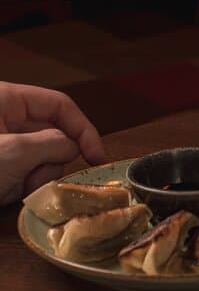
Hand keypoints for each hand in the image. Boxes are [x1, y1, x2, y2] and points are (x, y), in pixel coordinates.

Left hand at [0, 82, 105, 205]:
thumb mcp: (14, 151)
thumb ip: (53, 144)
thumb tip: (73, 148)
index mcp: (6, 99)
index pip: (60, 105)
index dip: (83, 129)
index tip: (97, 157)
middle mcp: (6, 117)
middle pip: (55, 134)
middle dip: (56, 160)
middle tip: (45, 178)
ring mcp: (3, 143)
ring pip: (44, 157)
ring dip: (41, 176)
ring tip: (22, 187)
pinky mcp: (0, 165)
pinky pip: (28, 172)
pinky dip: (28, 184)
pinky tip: (12, 191)